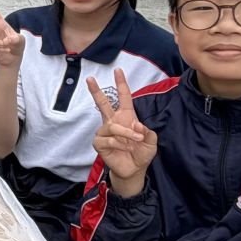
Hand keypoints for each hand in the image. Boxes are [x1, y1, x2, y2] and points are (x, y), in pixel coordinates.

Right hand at [88, 68, 156, 196]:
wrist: (134, 169)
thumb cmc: (141, 153)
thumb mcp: (151, 141)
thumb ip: (148, 132)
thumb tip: (136, 124)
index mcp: (126, 117)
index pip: (123, 97)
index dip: (121, 84)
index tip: (118, 70)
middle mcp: (113, 122)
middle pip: (103, 103)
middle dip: (96, 91)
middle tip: (90, 79)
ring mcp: (105, 132)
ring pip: (112, 126)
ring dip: (126, 133)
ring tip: (134, 141)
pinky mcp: (100, 143)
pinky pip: (107, 139)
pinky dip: (118, 143)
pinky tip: (123, 148)